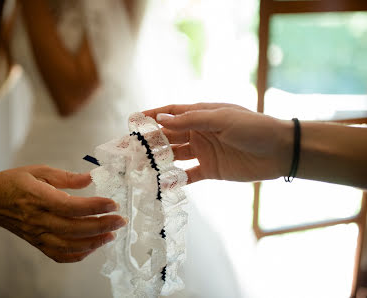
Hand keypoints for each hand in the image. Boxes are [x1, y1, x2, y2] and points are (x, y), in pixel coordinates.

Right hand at [0, 165, 125, 262]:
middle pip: (74, 228)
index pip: (71, 206)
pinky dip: (78, 255)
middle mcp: (37, 220)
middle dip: (101, 225)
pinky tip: (92, 246)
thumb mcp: (38, 170)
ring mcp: (37, 235)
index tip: (113, 203)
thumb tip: (90, 178)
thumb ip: (65, 176)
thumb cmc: (13, 182)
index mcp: (38, 198)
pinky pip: (59, 255)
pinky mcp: (37, 243)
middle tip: (121, 220)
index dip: (94, 206)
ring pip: (69, 246)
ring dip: (93, 242)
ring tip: (111, 234)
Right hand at [143, 103, 292, 182]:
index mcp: (201, 115)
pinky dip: (177, 179)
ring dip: (159, 159)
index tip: (133, 120)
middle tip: (130, 147)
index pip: (172, 113)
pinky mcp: (211, 169)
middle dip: (150, 140)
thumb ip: (190, 120)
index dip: (153, 115)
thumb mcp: (221, 119)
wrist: (280, 151)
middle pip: (169, 136)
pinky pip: (189, 175)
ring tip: (140, 165)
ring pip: (175, 155)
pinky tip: (163, 183)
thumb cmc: (252, 127)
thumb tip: (161, 119)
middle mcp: (199, 132)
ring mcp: (204, 151)